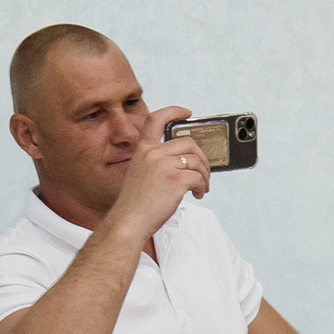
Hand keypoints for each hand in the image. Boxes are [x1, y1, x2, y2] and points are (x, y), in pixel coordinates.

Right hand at [105, 106, 210, 243]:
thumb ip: (158, 162)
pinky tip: (197, 194)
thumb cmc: (136, 204)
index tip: (186, 113)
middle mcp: (153, 153)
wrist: (129, 222)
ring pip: (196, 161)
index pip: (156, 119)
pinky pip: (198, 177)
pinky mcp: (175, 180)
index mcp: (143, 150)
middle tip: (203, 173)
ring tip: (201, 187)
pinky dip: (202, 186)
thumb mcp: (141, 173)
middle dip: (202, 158)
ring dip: (204, 175)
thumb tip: (186, 161)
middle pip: (188, 143)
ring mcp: (164, 165)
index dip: (173, 112)